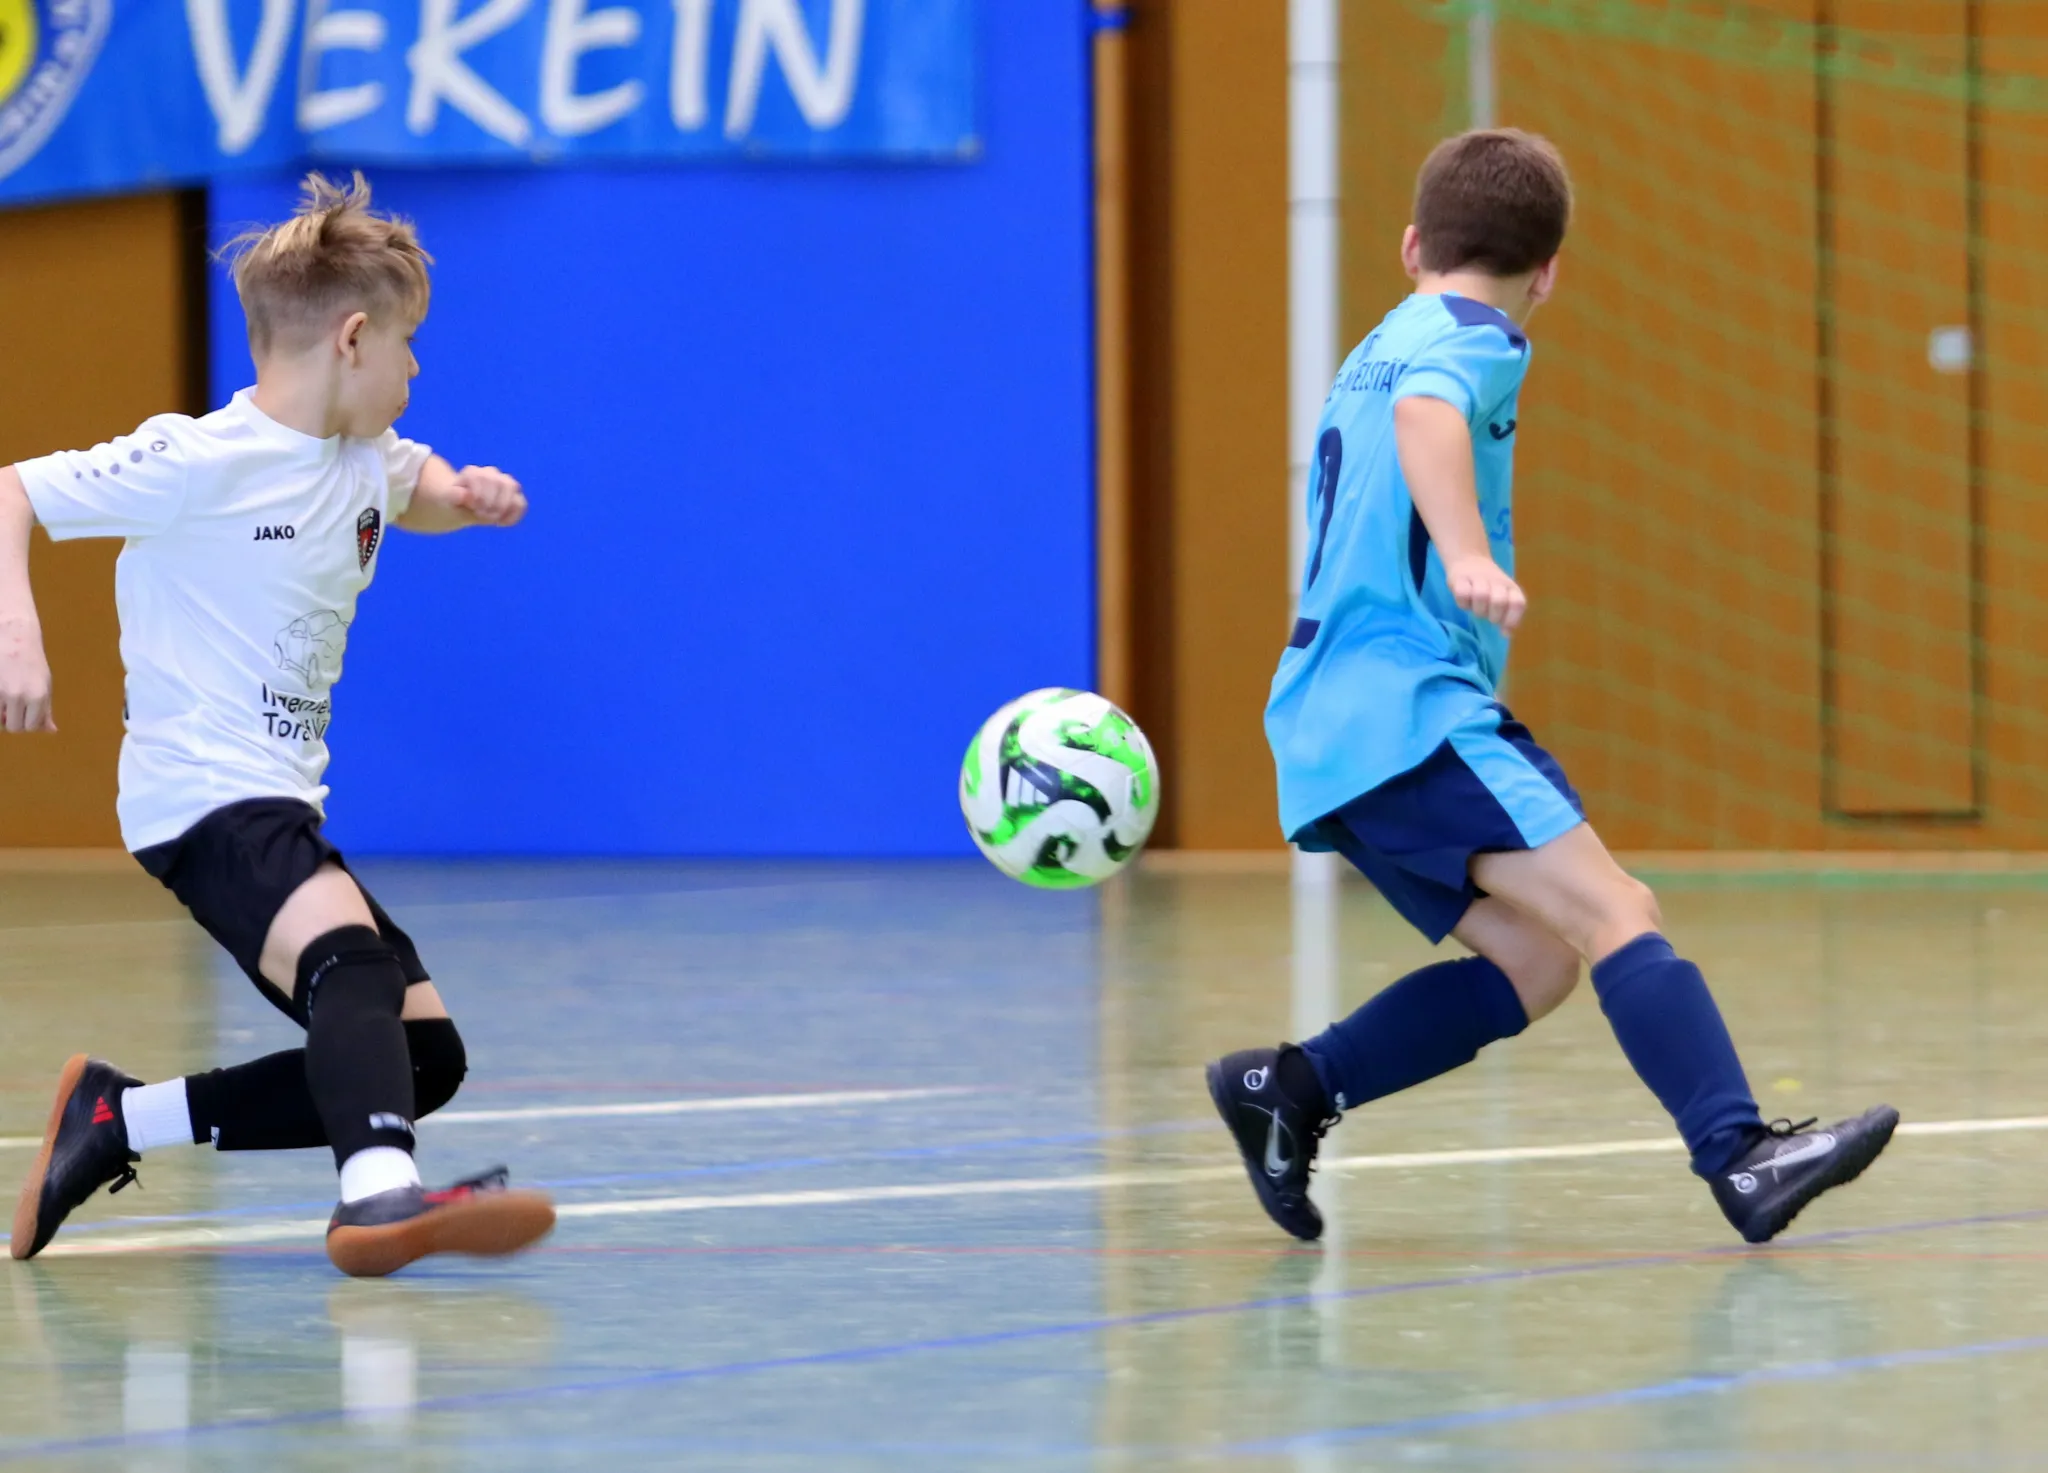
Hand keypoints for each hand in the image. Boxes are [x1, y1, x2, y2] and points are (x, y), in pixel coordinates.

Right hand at [0, 616, 55, 731]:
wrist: (13, 635)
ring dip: (0, 714)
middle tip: (11, 708)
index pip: (31, 727)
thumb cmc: (31, 660)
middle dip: (12, 721)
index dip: (27, 723)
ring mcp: (0, 691)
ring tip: (4, 699)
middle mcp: (19, 695)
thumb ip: (46, 709)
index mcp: (38, 696)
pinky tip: (0, 693)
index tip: (24, 714)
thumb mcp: (45, 683)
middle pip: (13, 727)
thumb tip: (51, 731)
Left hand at [449, 466, 525, 526]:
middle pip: (501, 482)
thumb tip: (467, 495)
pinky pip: (521, 504)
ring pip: (514, 488)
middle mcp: (490, 473)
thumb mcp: (448, 500)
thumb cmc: (454, 503)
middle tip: (481, 516)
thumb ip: (454, 496)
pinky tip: (501, 523)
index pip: (483, 478)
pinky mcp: (514, 496)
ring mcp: (504, 483)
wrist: (461, 507)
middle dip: (493, 503)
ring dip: (503, 507)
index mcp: (473, 472)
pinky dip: (513, 516)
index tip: (472, 507)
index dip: (480, 495)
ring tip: (492, 520)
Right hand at [1444, 555, 1526, 633]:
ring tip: (1476, 608)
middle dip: (1493, 615)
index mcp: (1510, 588)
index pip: (1518, 603)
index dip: (1512, 619)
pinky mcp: (1459, 578)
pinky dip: (1463, 603)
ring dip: (1478, 609)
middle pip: (1499, 601)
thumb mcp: (1504, 598)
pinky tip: (1465, 602)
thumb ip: (1508, 616)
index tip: (1503, 629)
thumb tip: (1507, 634)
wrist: (1470, 558)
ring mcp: (1478, 578)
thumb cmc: (1489, 586)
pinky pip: (1462, 594)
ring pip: (1480, 596)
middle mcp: (1497, 582)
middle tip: (1488, 615)